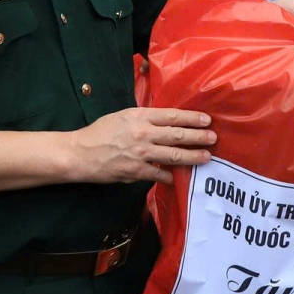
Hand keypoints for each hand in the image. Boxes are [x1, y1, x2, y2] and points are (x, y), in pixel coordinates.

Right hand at [71, 108, 214, 182]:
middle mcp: (143, 133)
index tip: (206, 119)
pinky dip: (170, 176)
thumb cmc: (100, 132)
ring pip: (173, 155)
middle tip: (213, 138)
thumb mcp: (122, 116)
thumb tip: (165, 121)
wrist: (80, 153)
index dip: (192, 118)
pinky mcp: (136, 171)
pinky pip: (159, 175)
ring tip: (206, 157)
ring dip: (193, 156)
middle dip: (199, 137)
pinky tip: (179, 177)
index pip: (173, 116)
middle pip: (178, 135)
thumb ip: (144, 118)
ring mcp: (141, 154)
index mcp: (140, 116)